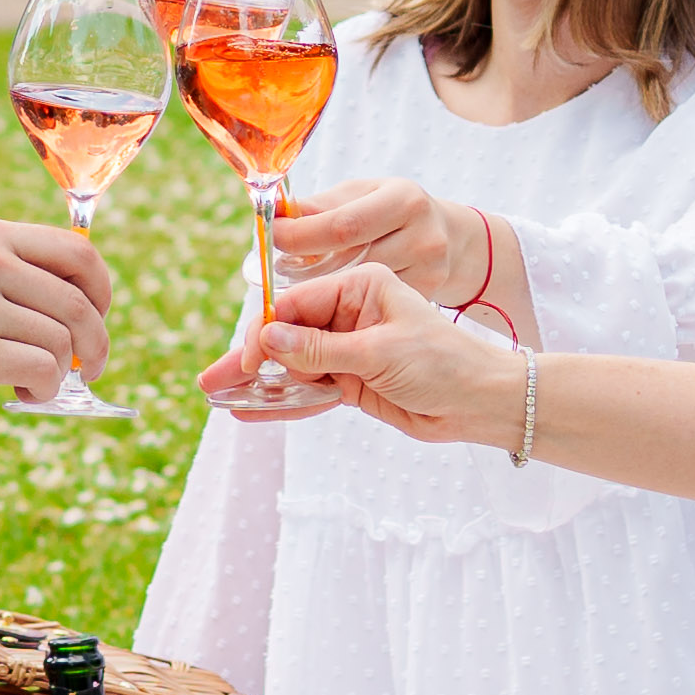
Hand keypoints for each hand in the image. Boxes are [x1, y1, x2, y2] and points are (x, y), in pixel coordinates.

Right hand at [0, 215, 112, 408]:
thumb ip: (4, 274)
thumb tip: (76, 308)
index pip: (78, 251)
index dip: (102, 288)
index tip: (97, 316)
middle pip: (81, 301)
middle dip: (97, 342)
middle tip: (90, 367)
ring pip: (63, 341)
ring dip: (64, 373)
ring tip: (35, 384)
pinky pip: (42, 370)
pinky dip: (45, 389)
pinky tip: (23, 393)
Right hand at [199, 260, 523, 444]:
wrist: (482, 402)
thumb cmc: (443, 363)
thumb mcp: (379, 352)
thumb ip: (321, 349)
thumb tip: (269, 339)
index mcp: (361, 286)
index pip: (298, 303)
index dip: (267, 331)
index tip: (247, 359)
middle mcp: (351, 313)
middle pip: (288, 335)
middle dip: (251, 359)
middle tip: (212, 380)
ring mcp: (350, 349)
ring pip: (294, 365)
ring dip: (260, 383)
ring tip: (219, 396)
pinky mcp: (352, 381)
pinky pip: (309, 390)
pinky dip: (284, 402)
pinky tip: (251, 409)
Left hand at [255, 175, 495, 310]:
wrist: (453, 239)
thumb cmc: (395, 211)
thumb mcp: (364, 195)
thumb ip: (323, 206)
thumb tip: (279, 212)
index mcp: (403, 200)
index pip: (342, 225)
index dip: (301, 235)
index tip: (272, 238)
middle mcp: (421, 235)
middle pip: (349, 261)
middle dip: (306, 267)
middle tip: (277, 268)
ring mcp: (429, 270)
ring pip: (360, 290)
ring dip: (324, 292)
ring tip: (301, 285)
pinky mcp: (429, 295)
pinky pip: (377, 308)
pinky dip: (348, 309)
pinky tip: (334, 303)